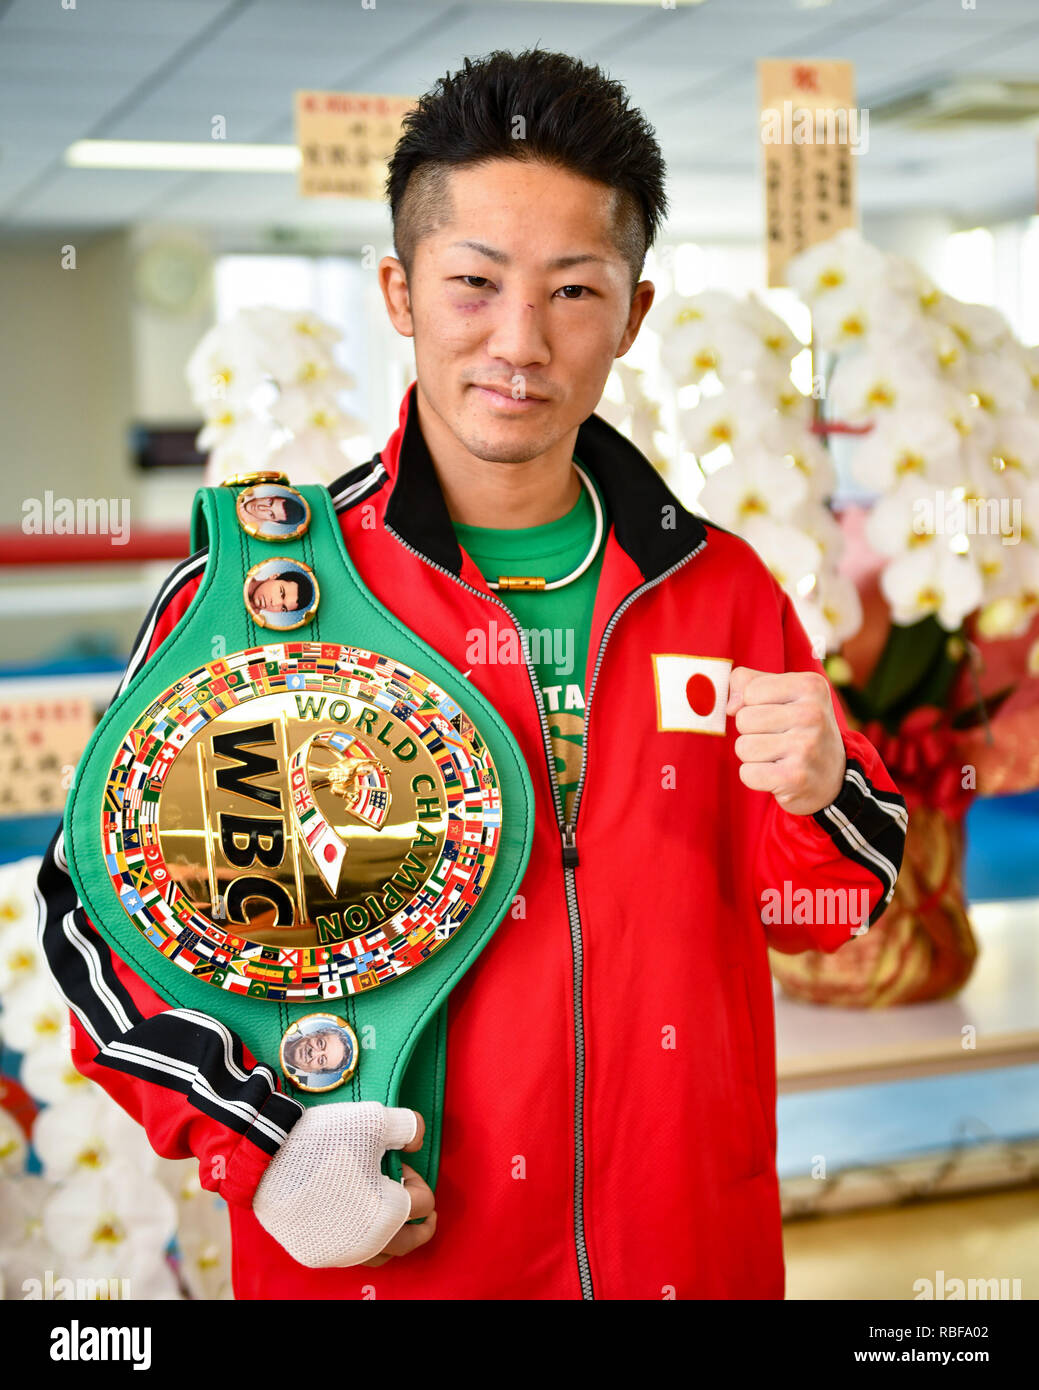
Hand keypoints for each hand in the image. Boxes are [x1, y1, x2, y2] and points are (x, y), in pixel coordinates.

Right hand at [253, 1101, 435, 1268]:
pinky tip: (355, 1221)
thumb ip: (408, 1128)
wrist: (267, 1155)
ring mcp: (339, 1253)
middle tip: (422, 1211)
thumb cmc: (325, 1139)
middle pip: (409, 1241)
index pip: (423, 1202)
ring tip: (391, 1221)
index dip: (417, 1178)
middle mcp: (368, 1243)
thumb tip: (416, 1142)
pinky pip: (348, 1255)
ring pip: (380, 1256)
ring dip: (393, 1239)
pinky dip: (361, 1242)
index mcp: (390, 1214)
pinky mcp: (314, 1254)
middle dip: (420, 1223)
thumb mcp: (376, 1120)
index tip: (399, 1163)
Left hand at [726, 666, 845, 814]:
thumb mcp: (784, 694)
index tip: (777, 714)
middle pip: (744, 719)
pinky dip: (755, 777)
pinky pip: (747, 774)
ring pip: (743, 747)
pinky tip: (778, 774)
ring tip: (778, 755)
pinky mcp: (796, 778)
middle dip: (751, 732)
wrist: (833, 777)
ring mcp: (806, 746)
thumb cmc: (799, 729)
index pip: (750, 690)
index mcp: (811, 686)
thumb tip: (730, 705)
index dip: (753, 705)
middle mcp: (813, 714)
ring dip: (753, 755)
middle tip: (778, 738)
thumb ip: (749, 683)